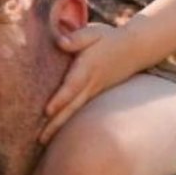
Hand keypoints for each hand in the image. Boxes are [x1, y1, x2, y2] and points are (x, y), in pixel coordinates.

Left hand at [42, 19, 140, 142]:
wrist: (135, 49)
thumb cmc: (109, 39)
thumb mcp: (94, 32)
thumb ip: (77, 37)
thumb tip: (61, 42)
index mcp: (87, 68)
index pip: (72, 86)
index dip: (60, 99)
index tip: (47, 111)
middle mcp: (90, 84)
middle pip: (71, 106)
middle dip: (55, 123)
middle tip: (40, 140)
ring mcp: (94, 92)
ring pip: (75, 112)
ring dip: (59, 127)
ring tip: (43, 141)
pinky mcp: (95, 95)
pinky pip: (79, 110)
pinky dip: (68, 122)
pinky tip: (55, 132)